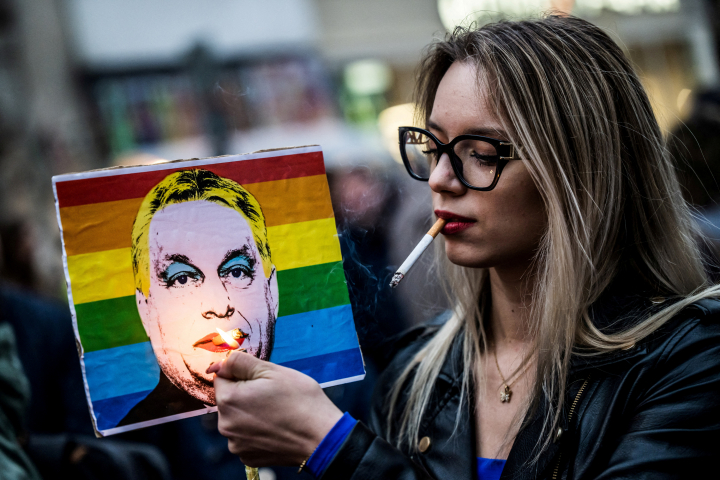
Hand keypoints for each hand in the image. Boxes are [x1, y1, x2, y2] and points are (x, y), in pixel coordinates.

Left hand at [208, 351, 342, 467]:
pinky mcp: (248, 457)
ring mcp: (236, 444)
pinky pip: (246, 437)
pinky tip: (276, 428)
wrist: (321, 437)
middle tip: (273, 395)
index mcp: (229, 400)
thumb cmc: (300, 400)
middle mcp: (226, 425)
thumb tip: (219, 364)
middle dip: (245, 394)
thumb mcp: (272, 370)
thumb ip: (240, 362)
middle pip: (228, 399)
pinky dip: (257, 431)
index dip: (242, 374)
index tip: (262, 379)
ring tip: (277, 412)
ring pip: (237, 418)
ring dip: (251, 413)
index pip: (222, 377)